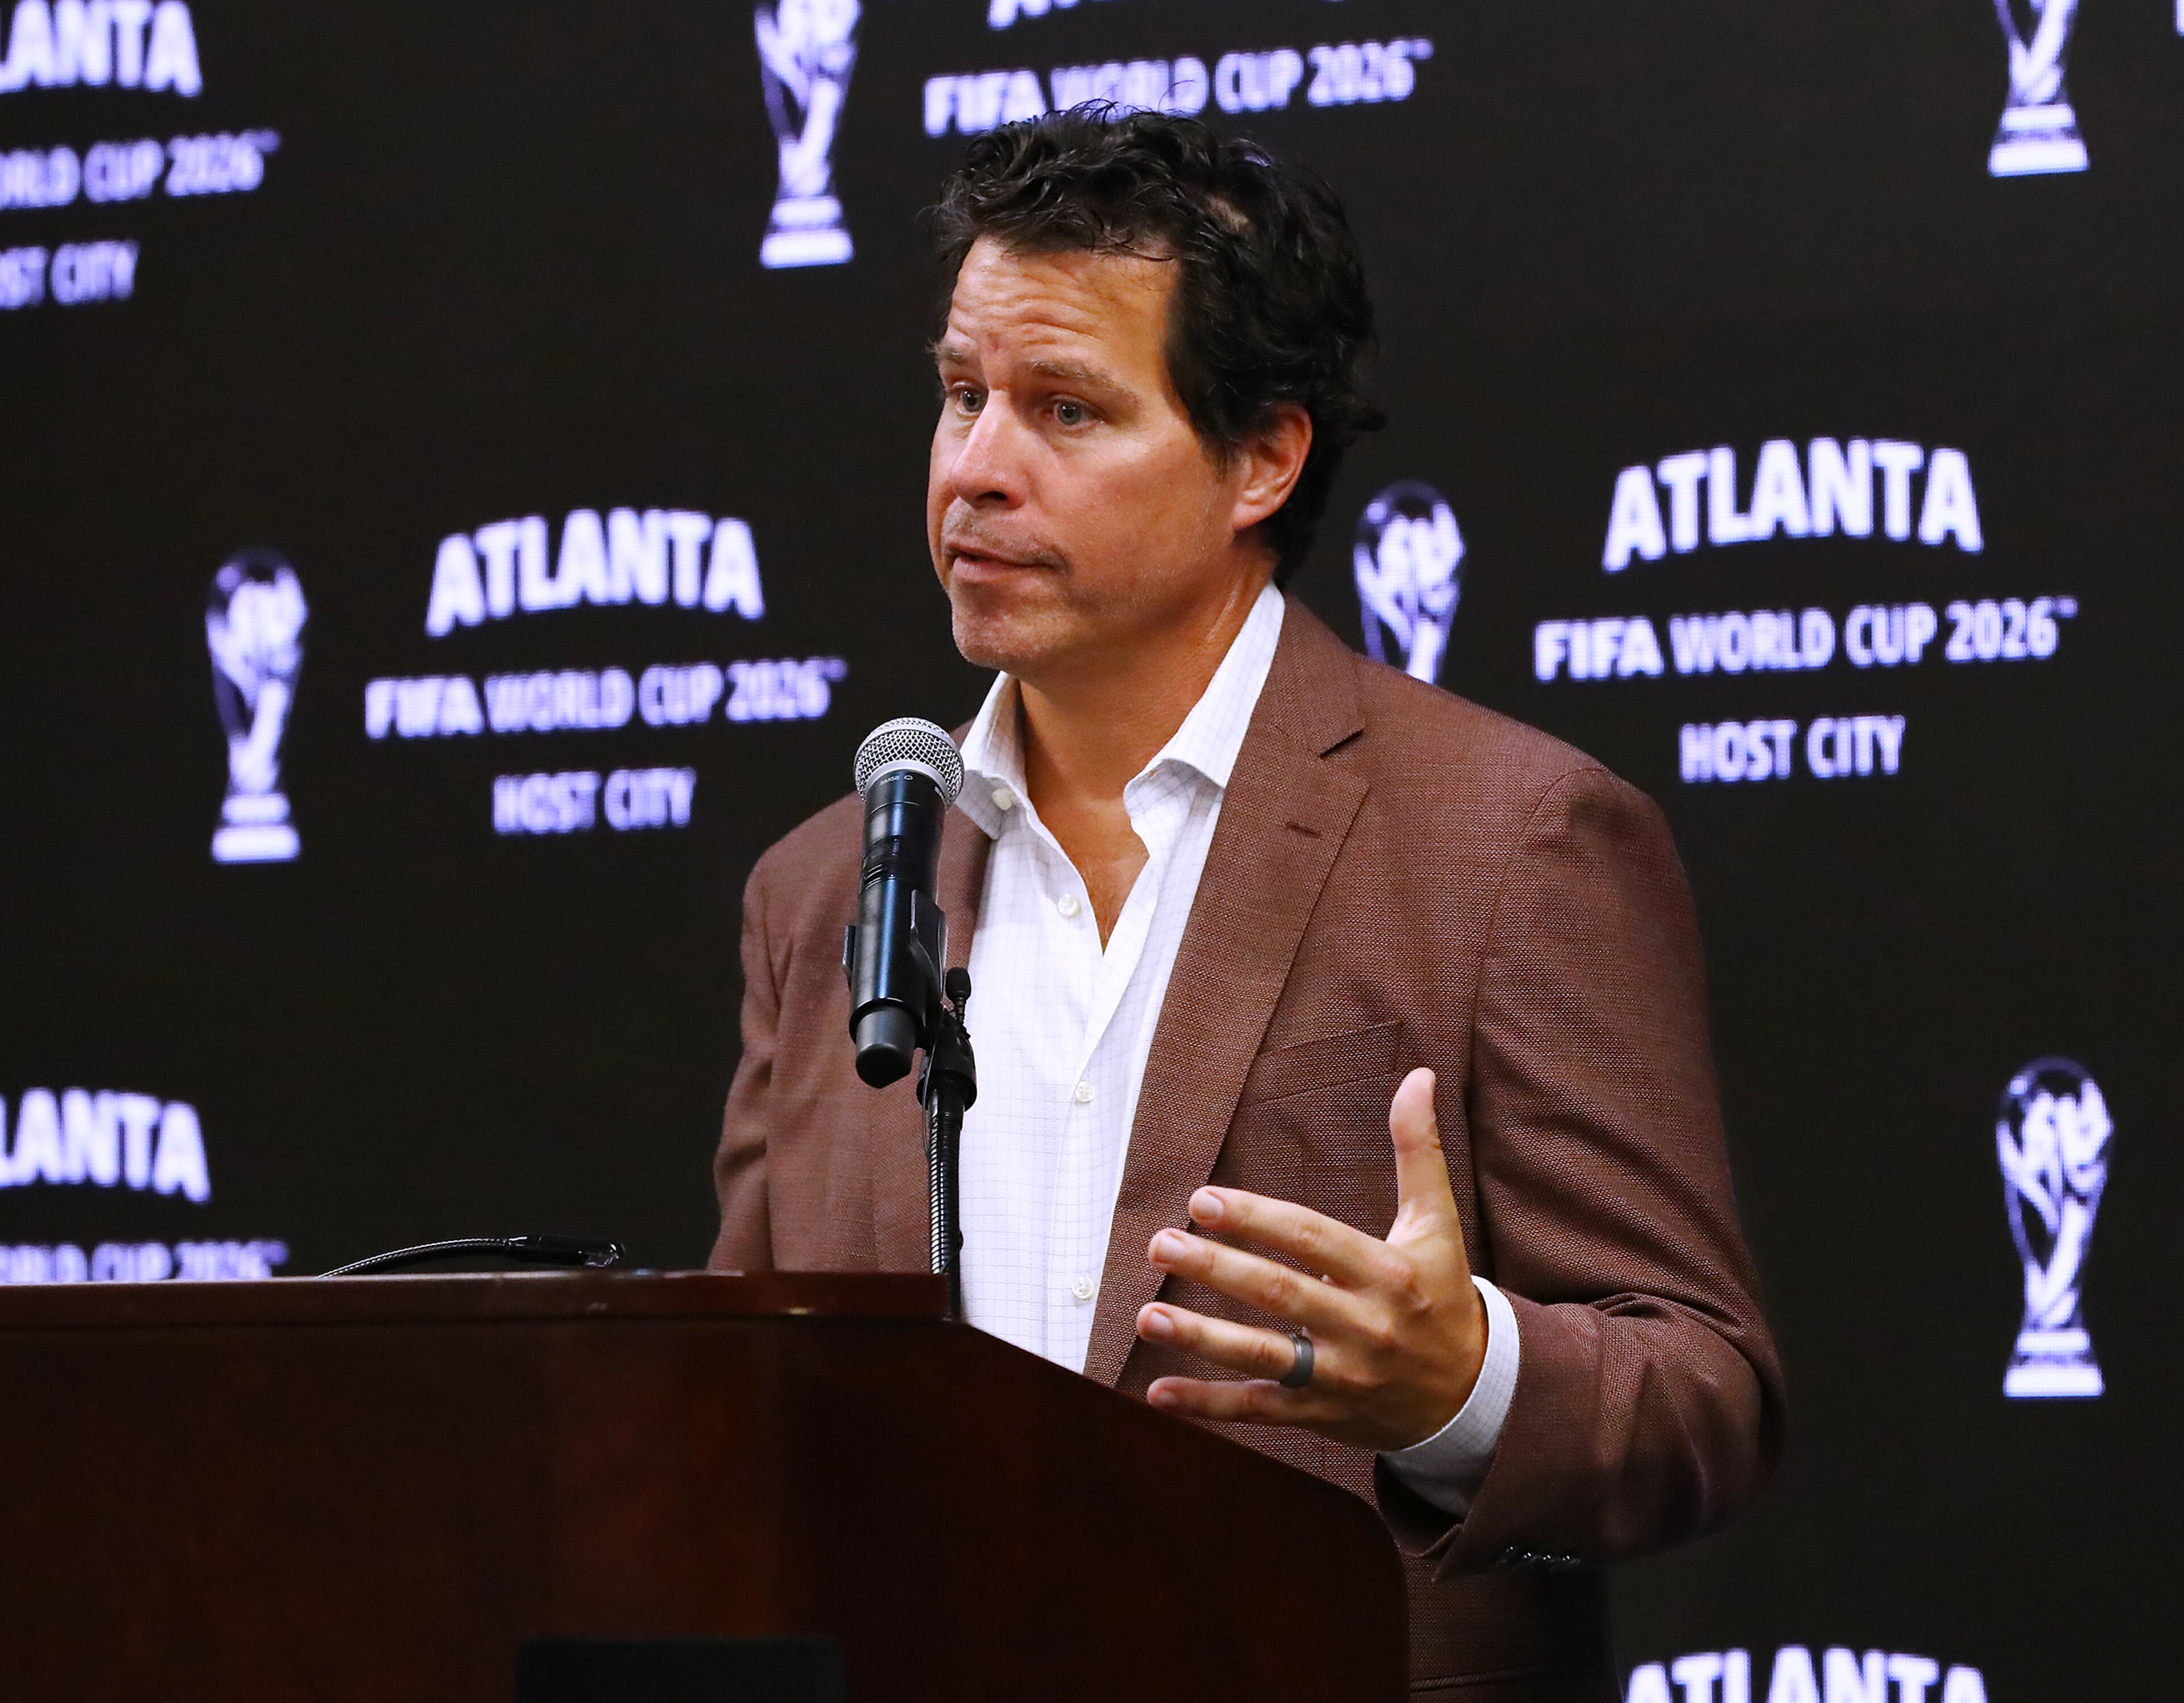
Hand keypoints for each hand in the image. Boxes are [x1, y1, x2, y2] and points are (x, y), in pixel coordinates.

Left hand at [1135, 1067, 1485, 1452]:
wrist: (1470, 1395)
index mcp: (1388, 1273)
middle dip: (1216, 1268)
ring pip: (1262, 1355)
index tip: (1202, 1199)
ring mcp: (1342, 1377)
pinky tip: (1156, 1392)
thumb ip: (1418, 1149)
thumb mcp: (1437, 1223)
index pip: (1312, 1240)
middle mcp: (1364, 1326)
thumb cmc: (1440, 1293)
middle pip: (1279, 1293)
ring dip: (1200, 1337)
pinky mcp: (1322, 1415)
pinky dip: (1207, 1406)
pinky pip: (1258, 1410)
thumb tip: (1418, 1074)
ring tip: (1146, 1314)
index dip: (1257, 1219)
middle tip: (1160, 1243)